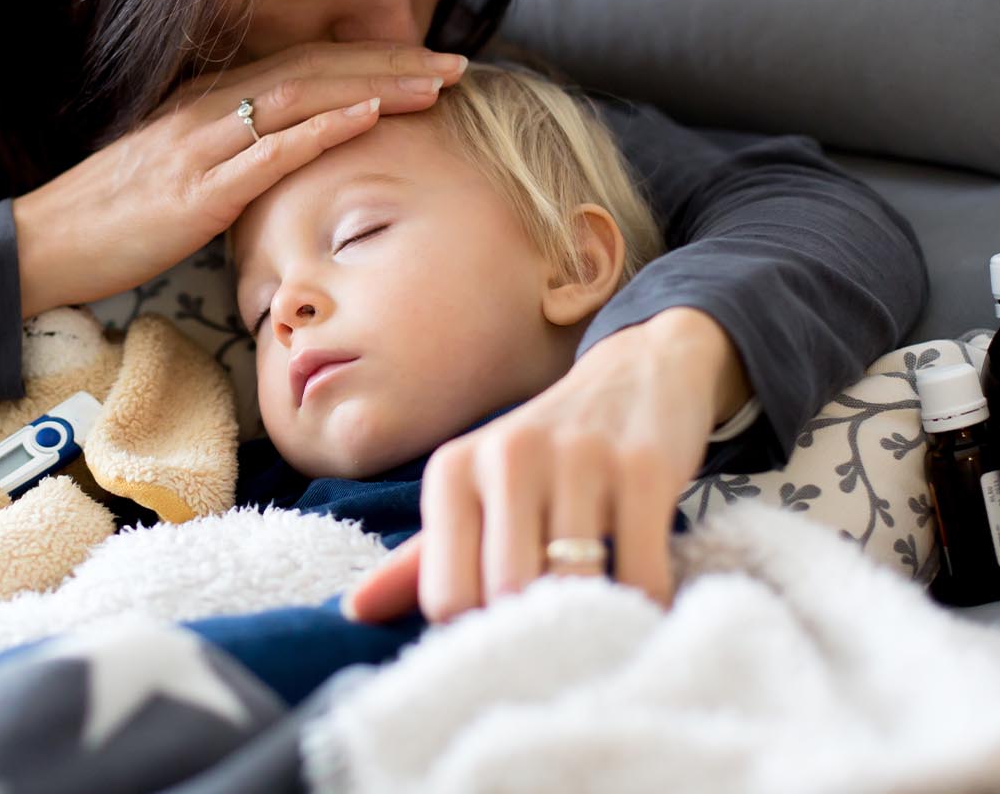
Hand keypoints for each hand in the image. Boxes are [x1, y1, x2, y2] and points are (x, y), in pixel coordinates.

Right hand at [13, 41, 466, 314]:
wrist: (42, 244)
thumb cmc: (109, 221)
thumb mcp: (175, 178)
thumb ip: (226, 161)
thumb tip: (278, 167)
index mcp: (205, 102)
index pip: (301, 66)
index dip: (367, 58)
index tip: (424, 59)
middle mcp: (207, 108)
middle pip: (315, 68)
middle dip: (390, 61)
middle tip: (456, 61)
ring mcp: (202, 144)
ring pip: (304, 97)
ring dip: (375, 85)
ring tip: (434, 83)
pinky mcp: (198, 188)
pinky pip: (271, 150)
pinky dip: (325, 129)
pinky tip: (370, 116)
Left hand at [343, 308, 750, 622]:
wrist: (637, 373)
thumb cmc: (543, 453)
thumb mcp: (476, 491)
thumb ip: (421, 557)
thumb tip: (354, 612)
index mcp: (453, 470)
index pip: (446, 595)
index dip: (479, 627)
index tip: (505, 622)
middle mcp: (507, 456)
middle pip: (508, 594)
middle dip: (536, 625)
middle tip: (556, 625)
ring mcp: (578, 457)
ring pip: (575, 585)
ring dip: (592, 614)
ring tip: (598, 608)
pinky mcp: (643, 466)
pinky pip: (641, 573)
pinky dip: (645, 600)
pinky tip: (641, 590)